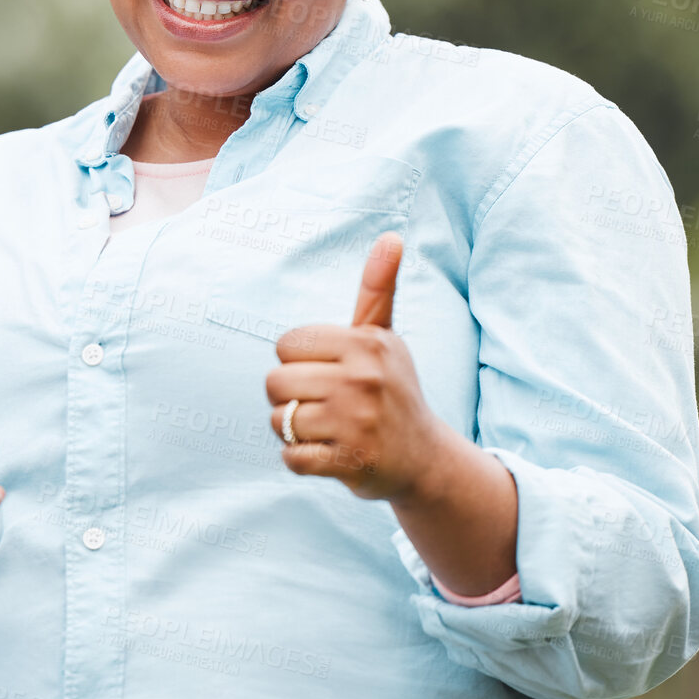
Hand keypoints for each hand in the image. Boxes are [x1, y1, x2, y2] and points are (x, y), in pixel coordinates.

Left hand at [265, 231, 448, 500]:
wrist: (424, 458)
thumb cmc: (392, 389)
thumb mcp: (384, 337)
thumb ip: (378, 288)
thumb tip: (391, 236)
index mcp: (365, 343)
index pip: (285, 345)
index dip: (298, 362)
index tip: (328, 373)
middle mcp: (363, 379)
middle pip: (274, 383)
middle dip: (290, 399)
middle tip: (326, 406)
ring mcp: (357, 422)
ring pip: (280, 421)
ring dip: (295, 431)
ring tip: (329, 430)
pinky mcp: (351, 462)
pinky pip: (292, 458)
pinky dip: (302, 460)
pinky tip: (330, 454)